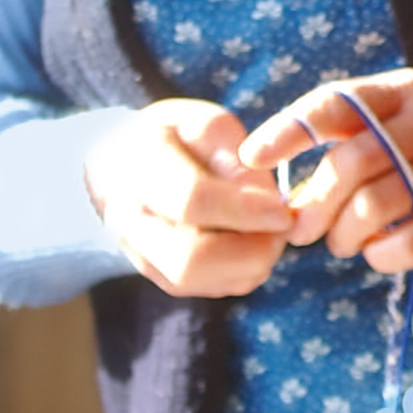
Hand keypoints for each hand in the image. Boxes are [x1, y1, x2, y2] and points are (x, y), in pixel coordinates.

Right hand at [84, 99, 292, 296]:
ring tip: (267, 230)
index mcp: (141, 164)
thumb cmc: (182, 139)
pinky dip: (244, 270)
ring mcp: (141, 254)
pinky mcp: (163, 277)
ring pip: (205, 281)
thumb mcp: (211, 125)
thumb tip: (268, 207)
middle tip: (282, 227)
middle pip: (191, 259)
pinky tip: (249, 242)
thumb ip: (238, 158)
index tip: (283, 213)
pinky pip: (213, 287)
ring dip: (251, 262)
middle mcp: (130, 217)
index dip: (243, 212)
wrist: (131, 164)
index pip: (191, 200)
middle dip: (251, 249)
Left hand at [239, 67, 412, 272]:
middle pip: (349, 165)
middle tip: (299, 230)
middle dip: (313, 203)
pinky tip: (376, 255)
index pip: (334, 105)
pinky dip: (380, 256)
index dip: (287, 132)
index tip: (251, 160)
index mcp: (404, 90)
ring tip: (341, 243)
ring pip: (373, 206)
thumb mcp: (406, 117)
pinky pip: (408, 243)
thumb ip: (352, 138)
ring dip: (343, 234)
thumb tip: (283, 189)